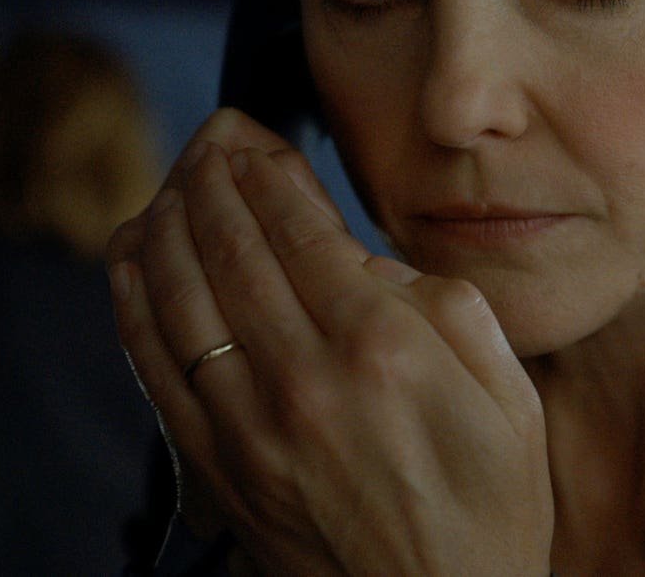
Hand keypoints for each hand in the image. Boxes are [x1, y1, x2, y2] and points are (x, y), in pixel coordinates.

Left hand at [108, 109, 553, 574]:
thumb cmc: (489, 510)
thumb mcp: (510, 394)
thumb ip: (449, 309)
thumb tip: (374, 268)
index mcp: (384, 348)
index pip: (302, 230)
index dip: (268, 169)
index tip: (253, 134)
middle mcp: (305, 378)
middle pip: (233, 247)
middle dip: (211, 175)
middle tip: (210, 134)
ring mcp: (250, 425)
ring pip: (181, 295)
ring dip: (167, 221)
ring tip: (174, 179)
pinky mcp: (218, 468)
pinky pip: (155, 366)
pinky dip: (134, 301)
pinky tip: (135, 261)